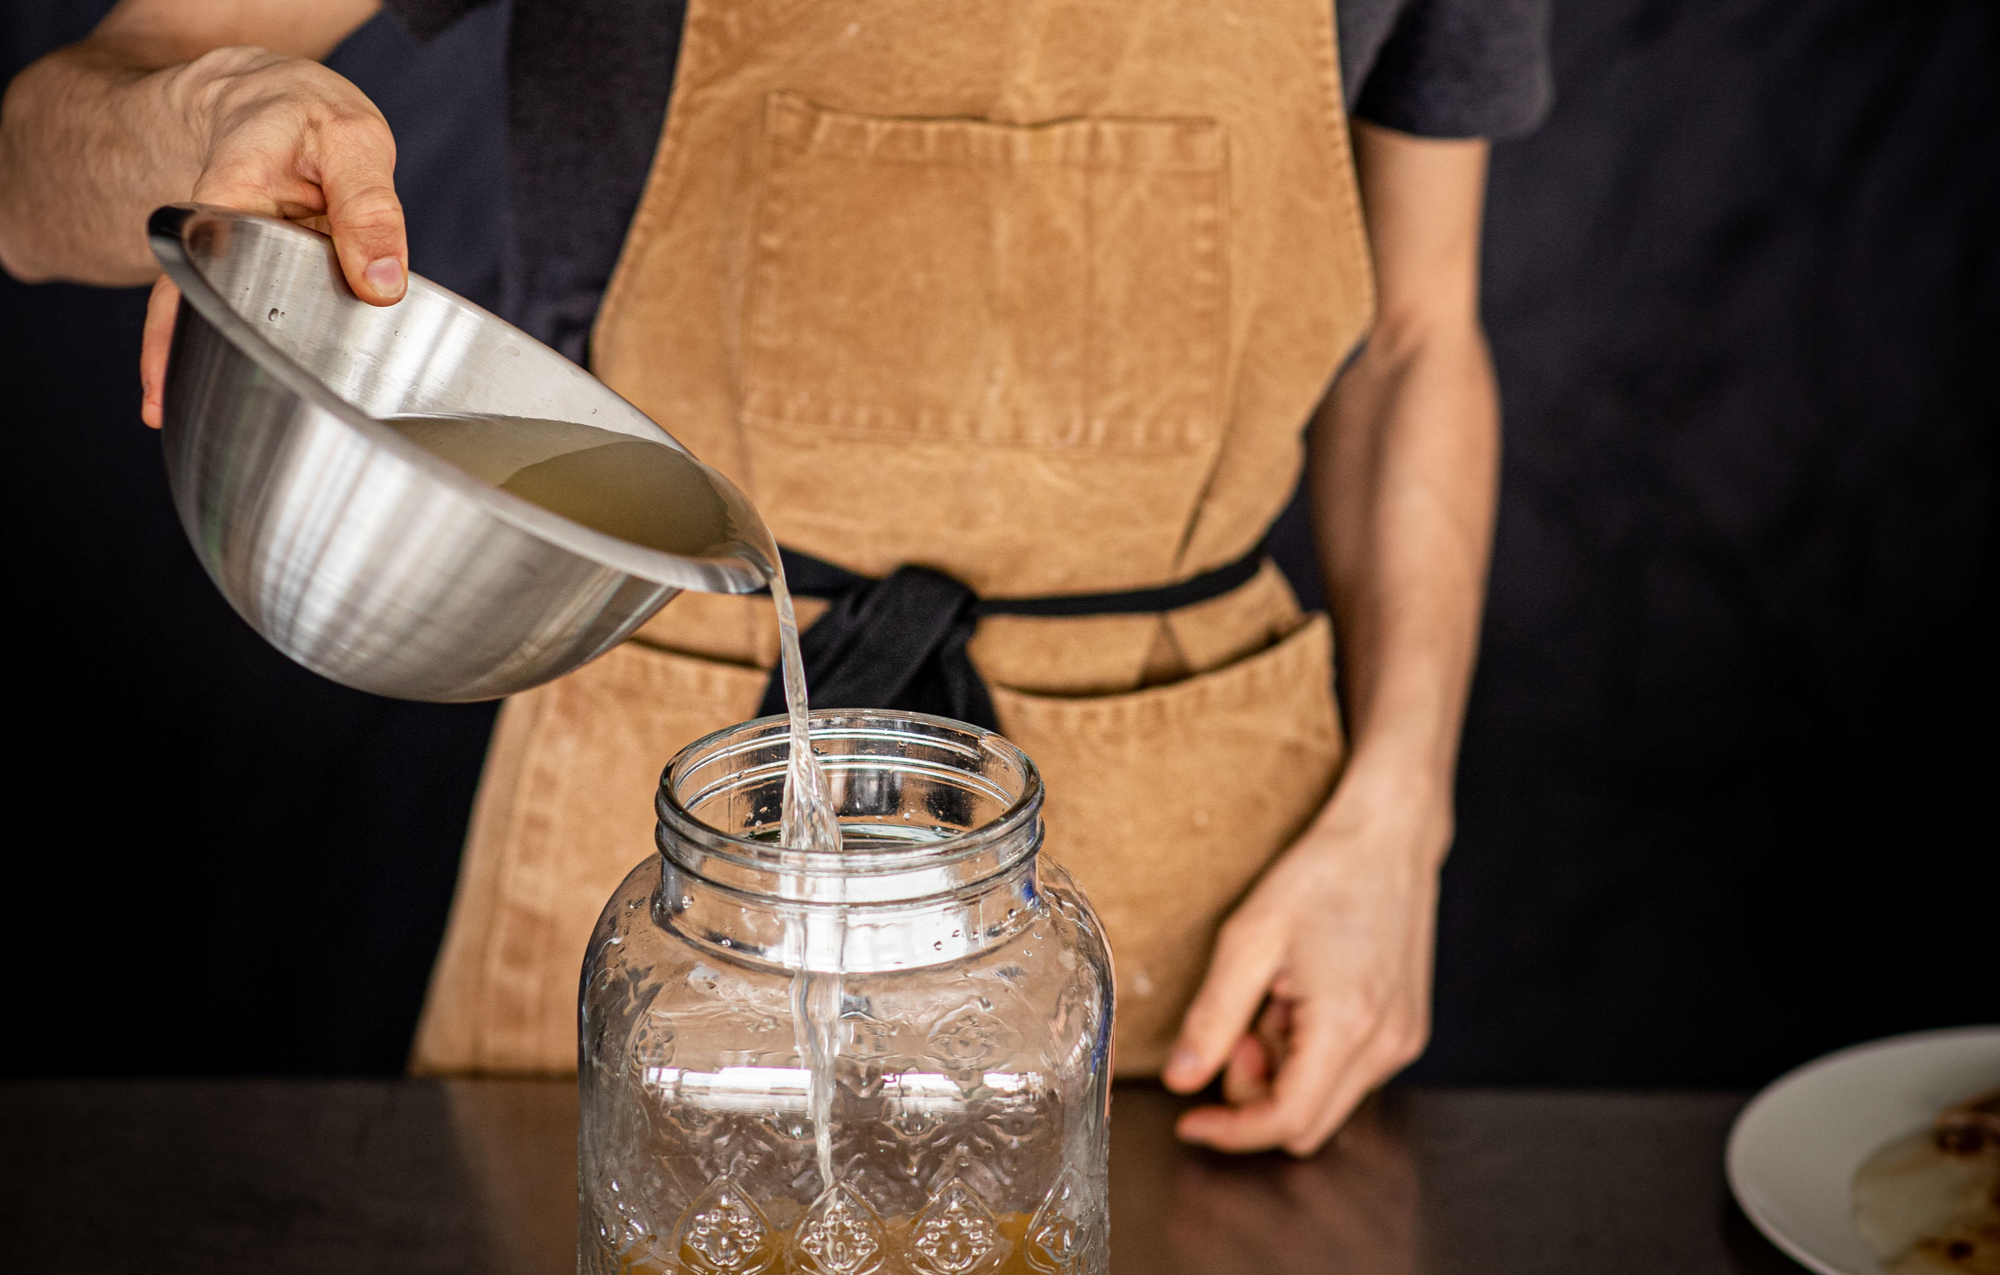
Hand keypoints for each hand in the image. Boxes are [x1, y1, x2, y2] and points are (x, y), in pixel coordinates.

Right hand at [141, 47, 403, 426]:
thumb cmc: (312, 118)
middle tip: (181, 419)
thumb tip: (383, 286)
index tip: (162, 381)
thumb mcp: (353, 141)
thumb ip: (371, 208)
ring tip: (193, 426)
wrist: (277, 99)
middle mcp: (219, 235)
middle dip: (194, 363)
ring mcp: (235, 260)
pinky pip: (250, 316)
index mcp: (229, 195)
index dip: (176, 328)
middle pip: (198, 307)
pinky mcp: (258, 277)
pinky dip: (253, 352)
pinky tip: (239, 403)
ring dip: (216, 368)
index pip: (195, 268)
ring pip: (222, 318)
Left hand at [1160, 759, 1448, 1154]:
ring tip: (1274, 999)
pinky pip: (1349, 1073)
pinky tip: (1302, 999)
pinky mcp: (1408, 1029)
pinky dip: (1313, 1054)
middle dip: (1257, 1094)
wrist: (1389, 837)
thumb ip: (1212, 1017)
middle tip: (1240, 1028)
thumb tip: (1181, 1078)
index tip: (1191, 1121)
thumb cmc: (1323, 875)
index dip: (1231, 1133)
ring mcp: (1403, 1039)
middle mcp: (1386, 1044)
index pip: (1285, 1121)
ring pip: (1327, 1101)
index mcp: (1346, 1026)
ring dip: (1285, 1070)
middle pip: (1307, 1124)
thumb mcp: (1249, 940)